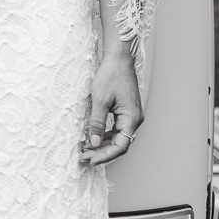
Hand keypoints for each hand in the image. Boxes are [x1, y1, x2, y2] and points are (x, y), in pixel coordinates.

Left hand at [79, 45, 141, 166]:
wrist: (119, 59)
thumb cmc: (111, 75)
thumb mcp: (100, 100)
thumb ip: (96, 123)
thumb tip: (93, 142)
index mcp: (131, 119)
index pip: (120, 146)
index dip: (105, 156)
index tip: (90, 160)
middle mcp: (134, 120)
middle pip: (119, 144)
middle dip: (101, 152)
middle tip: (83, 157)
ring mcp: (130, 116)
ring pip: (117, 138)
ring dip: (102, 145)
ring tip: (85, 150)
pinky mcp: (125, 112)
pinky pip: (116, 129)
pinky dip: (104, 135)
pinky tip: (91, 137)